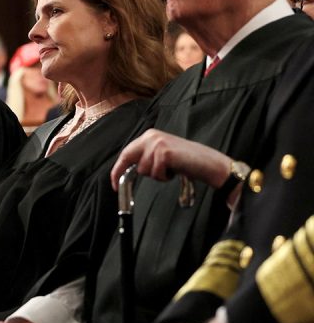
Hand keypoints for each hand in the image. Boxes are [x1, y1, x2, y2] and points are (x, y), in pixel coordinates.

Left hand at [111, 129, 230, 189]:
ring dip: (156, 175)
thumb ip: (146, 157)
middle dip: (122, 173)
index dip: (118, 168)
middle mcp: (151, 136)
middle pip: (127, 157)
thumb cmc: (187, 161)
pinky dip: (164, 177)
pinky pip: (155, 173)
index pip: (126, 152)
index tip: (114, 181)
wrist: (208, 163)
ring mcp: (157, 143)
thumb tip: (127, 169)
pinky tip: (175, 170)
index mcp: (149, 135)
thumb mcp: (162, 155)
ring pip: (143, 169)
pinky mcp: (164, 153)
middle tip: (118, 187)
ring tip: (170, 170)